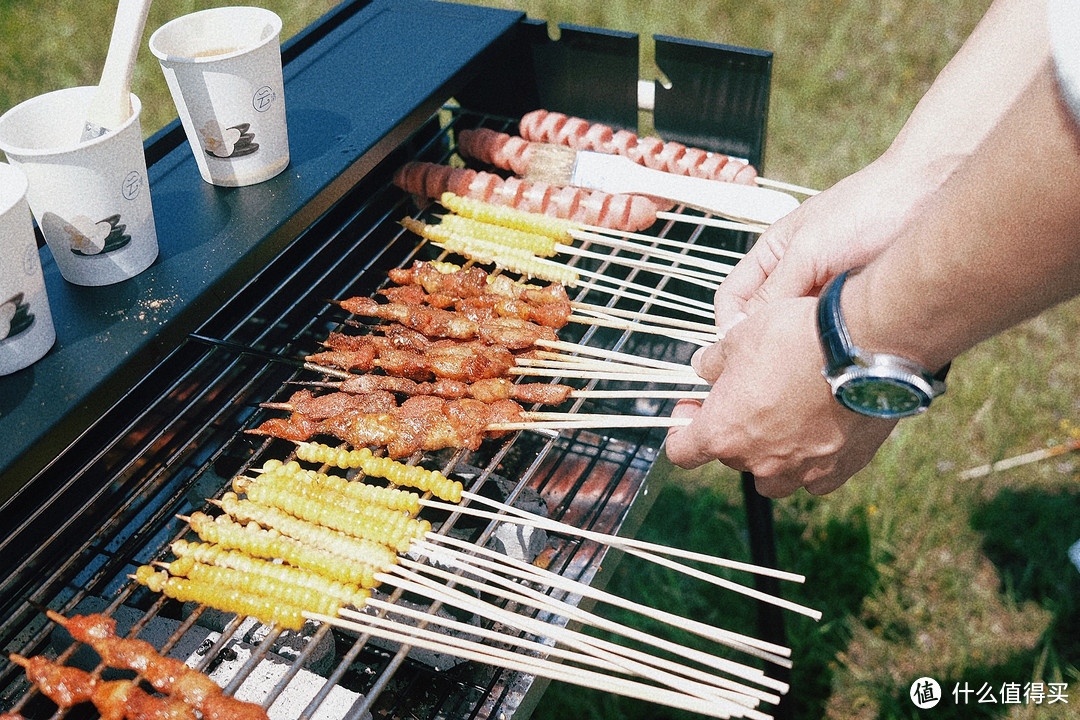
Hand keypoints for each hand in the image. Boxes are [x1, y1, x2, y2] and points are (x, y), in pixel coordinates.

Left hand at [664, 297, 896, 496]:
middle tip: (745, 398)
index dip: (680, 429)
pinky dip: (811, 462)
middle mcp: (758, 461)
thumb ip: (714, 361)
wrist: (862, 346)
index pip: (681, 452)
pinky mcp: (840, 470)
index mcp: (723, 433)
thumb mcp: (738, 337)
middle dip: (732, 430)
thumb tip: (703, 367)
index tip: (690, 408)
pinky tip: (817, 434)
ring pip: (772, 478)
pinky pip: (814, 478)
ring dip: (768, 456)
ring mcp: (800, 470)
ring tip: (781, 423)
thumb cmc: (793, 338)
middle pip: (730, 458)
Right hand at [714, 156, 947, 333]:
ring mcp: (824, 293)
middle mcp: (795, 275)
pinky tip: (840, 346)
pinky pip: (829, 335)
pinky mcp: (853, 307)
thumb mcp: (808, 250)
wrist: (929, 196)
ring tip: (815, 351)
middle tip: (779, 362)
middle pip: (762, 321)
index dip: (731, 326)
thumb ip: (771, 291)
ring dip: (801, 344)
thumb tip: (738, 330)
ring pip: (796, 333)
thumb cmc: (867, 207)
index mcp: (771, 255)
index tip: (744, 350)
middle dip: (767, 341)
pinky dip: (830, 343)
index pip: (732, 300)